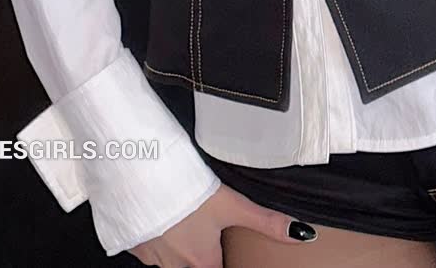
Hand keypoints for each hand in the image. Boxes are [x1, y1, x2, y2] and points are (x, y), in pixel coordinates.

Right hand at [130, 183, 316, 267]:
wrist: (140, 175)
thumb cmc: (187, 190)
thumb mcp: (231, 204)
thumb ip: (266, 221)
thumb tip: (303, 234)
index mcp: (201, 260)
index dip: (220, 257)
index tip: (221, 244)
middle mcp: (175, 265)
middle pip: (192, 265)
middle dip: (198, 252)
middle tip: (201, 226)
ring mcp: (151, 257)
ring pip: (169, 259)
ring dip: (176, 243)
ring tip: (182, 216)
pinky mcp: (132, 243)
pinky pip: (148, 247)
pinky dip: (155, 234)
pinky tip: (160, 213)